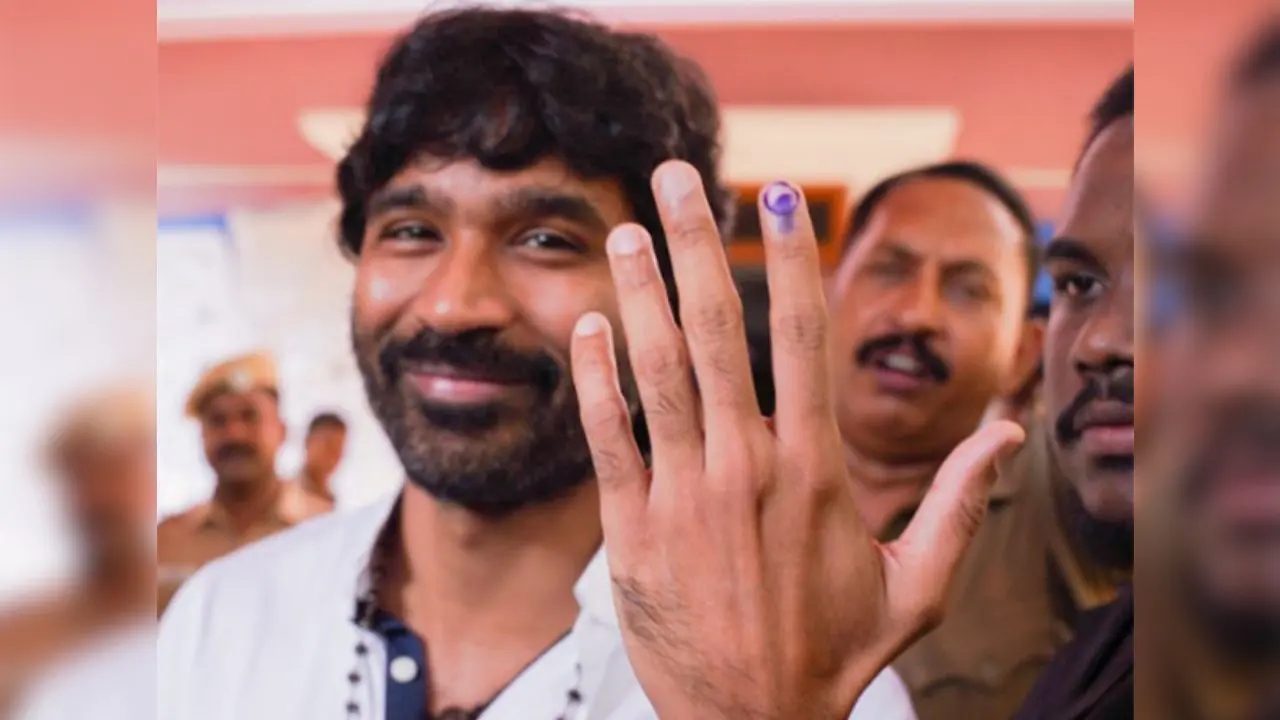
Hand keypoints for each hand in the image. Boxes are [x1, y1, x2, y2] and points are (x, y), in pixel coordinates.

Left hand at [571, 161, 1024, 719]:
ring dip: (636, 293)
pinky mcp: (632, 532)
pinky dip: (594, 379)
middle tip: (675, 177)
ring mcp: (684, 498)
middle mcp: (748, 470)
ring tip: (622, 232)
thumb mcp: (919, 586)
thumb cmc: (832, 654)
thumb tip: (1004, 435)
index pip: (805, 338)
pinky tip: (586, 327)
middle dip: (697, 244)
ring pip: (657, 373)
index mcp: (817, 471)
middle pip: (719, 330)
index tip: (777, 197)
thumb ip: (961, 505)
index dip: (792, 259)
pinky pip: (608, 438)